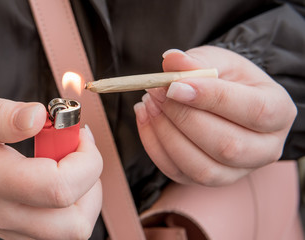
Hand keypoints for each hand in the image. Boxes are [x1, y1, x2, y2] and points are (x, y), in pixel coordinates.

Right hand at [0, 85, 102, 239]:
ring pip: (66, 233)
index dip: (86, 160)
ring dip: (83, 198)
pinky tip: (54, 177)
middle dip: (92, 183)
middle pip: (73, 224)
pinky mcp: (4, 225)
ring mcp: (1, 223)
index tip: (78, 131)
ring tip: (69, 162)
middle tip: (78, 149)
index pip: (60, 188)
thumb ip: (2, 115)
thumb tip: (41, 117)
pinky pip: (51, 231)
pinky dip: (67, 208)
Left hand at [134, 46, 296, 185]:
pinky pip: (177, 173)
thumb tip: (172, 60)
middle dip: (183, 117)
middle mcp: (265, 149)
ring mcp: (236, 171)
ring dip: (166, 135)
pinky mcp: (207, 180)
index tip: (175, 85)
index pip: (254, 111)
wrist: (226, 101)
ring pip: (201, 168)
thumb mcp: (219, 61)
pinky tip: (145, 118)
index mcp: (279, 113)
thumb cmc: (228, 80)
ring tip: (149, 103)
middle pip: (227, 146)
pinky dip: (154, 145)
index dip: (212, 99)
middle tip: (156, 92)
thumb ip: (198, 60)